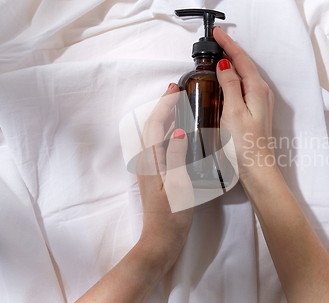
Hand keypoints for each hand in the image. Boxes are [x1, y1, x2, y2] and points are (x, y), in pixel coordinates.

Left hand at [136, 83, 193, 265]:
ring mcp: (151, 168)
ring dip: (165, 117)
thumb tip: (180, 131)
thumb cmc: (172, 216)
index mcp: (152, 162)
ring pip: (155, 135)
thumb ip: (176, 157)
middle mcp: (148, 162)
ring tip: (178, 104)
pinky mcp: (157, 175)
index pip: (156, 125)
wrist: (161, 239)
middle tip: (176, 90)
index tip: (174, 89)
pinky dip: (168, 131)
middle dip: (162, 106)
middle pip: (152, 126)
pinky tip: (179, 132)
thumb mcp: (178, 186)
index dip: (164, 105)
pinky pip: (160, 145)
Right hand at [213, 27, 276, 179]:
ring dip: (231, 64)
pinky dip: (233, 78)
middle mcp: (262, 93)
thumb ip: (230, 85)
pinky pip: (244, 86)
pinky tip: (225, 81)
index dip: (228, 44)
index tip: (217, 32)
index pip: (241, 59)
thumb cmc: (244, 144)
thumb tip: (224, 65)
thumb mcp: (233, 111)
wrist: (257, 169)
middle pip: (245, 65)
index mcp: (257, 89)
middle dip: (230, 51)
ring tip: (217, 55)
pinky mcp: (256, 111)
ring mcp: (260, 102)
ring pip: (245, 75)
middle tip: (215, 41)